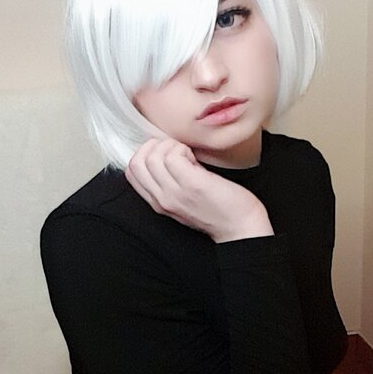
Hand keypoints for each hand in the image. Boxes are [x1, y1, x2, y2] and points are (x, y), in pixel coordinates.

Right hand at [124, 138, 265, 239]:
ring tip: (188, 155)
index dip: (145, 153)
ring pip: (153, 156)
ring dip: (172, 146)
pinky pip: (174, 156)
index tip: (167, 154)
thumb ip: (170, 181)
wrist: (241, 227)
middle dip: (156, 146)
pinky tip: (196, 159)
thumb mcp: (184, 198)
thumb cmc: (218, 209)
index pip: (131, 171)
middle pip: (137, 161)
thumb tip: (166, 152)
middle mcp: (162, 199)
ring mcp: (176, 193)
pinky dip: (183, 149)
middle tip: (178, 151)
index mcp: (158, 202)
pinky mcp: (192, 185)